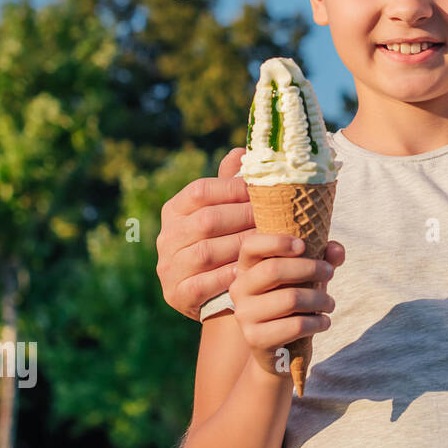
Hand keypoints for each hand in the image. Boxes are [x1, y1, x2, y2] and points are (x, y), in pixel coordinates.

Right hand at [156, 148, 345, 319]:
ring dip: (243, 247)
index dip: (233, 189)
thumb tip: (240, 152)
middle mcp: (167, 237)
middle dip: (246, 218)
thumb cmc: (225, 244)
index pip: (200, 191)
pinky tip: (252, 272)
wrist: (212, 296)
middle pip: (206, 221)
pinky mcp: (176, 295)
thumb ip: (229, 186)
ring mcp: (169, 267)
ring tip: (274, 244)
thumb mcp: (224, 214)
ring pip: (207, 252)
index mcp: (175, 210)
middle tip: (280, 219)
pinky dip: (228, 277)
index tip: (264, 191)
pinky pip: (203, 284)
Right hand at [229, 233, 338, 373]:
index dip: (277, 242)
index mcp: (247, 268)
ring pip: (289, 298)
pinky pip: (295, 326)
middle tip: (330, 273)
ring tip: (330, 303)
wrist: (280, 350)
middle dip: (311, 268)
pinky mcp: (255, 338)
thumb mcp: (308, 277)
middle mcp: (239, 289)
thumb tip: (336, 250)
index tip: (303, 246)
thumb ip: (324, 258)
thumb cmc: (295, 303)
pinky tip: (324, 322)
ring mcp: (244, 315)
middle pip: (273, 270)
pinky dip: (317, 322)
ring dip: (320, 299)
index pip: (251, 245)